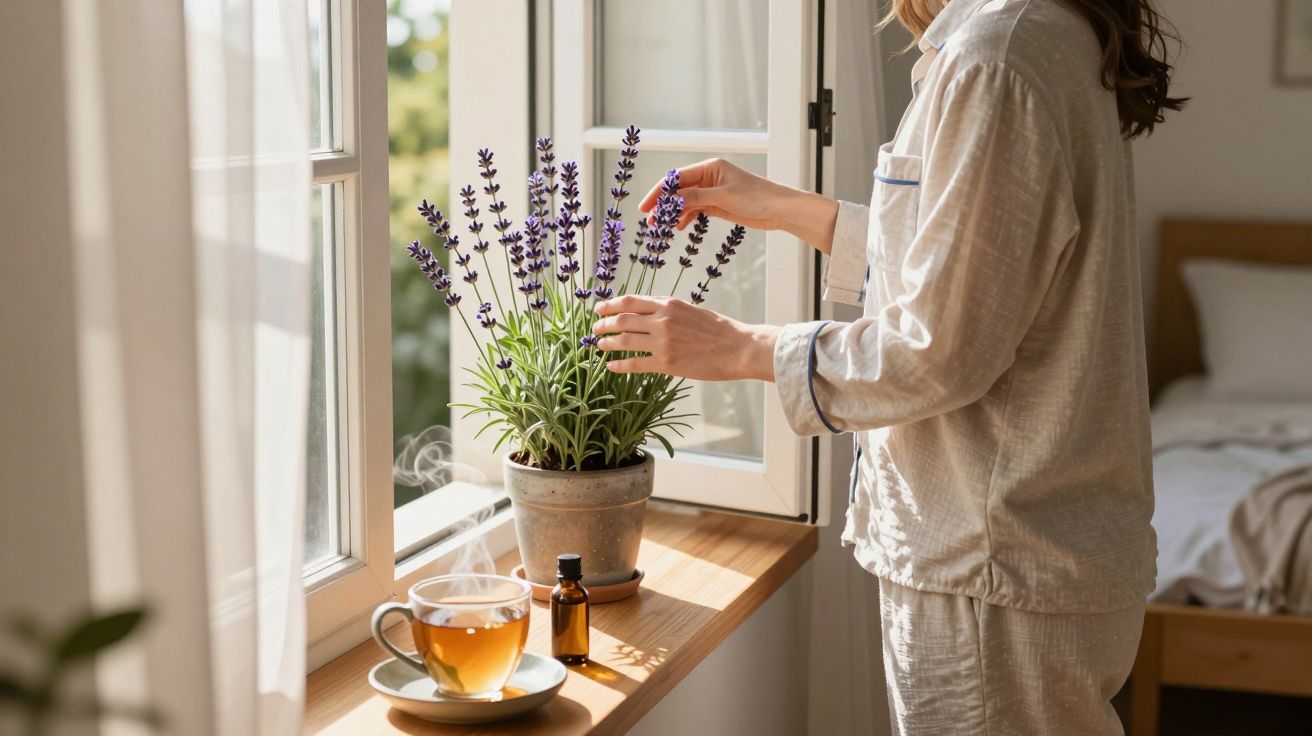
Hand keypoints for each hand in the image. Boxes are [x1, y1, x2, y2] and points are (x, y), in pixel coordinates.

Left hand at [592, 295, 779, 381]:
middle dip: (605, 324)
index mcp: (668, 305)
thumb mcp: (691, 309)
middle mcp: (662, 321)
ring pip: (624, 341)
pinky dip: (619, 365)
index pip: (630, 302)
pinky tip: (611, 366)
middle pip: (622, 320)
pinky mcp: (666, 363)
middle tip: (596, 328)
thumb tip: (646, 308)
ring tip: (600, 345)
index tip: (600, 308)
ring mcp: (663, 343)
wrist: (738, 348)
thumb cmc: (718, 329)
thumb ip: (668, 308)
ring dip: (608, 343)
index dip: (611, 305)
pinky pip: (635, 364)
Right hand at [638, 158, 840, 253]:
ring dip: (673, 213)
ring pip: (685, 201)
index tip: (645, 207)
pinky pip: (695, 209)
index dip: (659, 192)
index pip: (677, 178)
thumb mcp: (723, 197)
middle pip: (678, 190)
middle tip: (651, 221)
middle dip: (664, 205)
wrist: (780, 210)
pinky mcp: (718, 204)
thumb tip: (671, 200)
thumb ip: (695, 197)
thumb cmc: (757, 197)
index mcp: (710, 168)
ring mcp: (713, 191)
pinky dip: (686, 218)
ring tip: (662, 228)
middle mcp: (709, 177)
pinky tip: (679, 228)